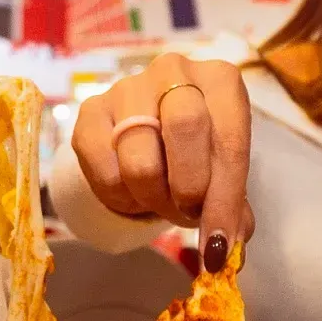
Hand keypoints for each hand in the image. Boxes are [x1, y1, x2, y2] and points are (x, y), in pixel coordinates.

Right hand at [70, 53, 253, 269]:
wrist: (145, 136)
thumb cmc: (195, 154)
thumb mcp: (222, 173)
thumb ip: (230, 208)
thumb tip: (226, 249)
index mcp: (220, 81)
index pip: (229, 140)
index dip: (225, 198)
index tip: (219, 244)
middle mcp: (174, 71)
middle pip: (185, 129)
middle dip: (188, 189)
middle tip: (187, 213)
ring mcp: (128, 87)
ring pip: (140, 162)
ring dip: (152, 199)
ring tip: (159, 200)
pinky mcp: (91, 110)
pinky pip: (105, 173)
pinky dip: (120, 198)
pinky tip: (131, 190)